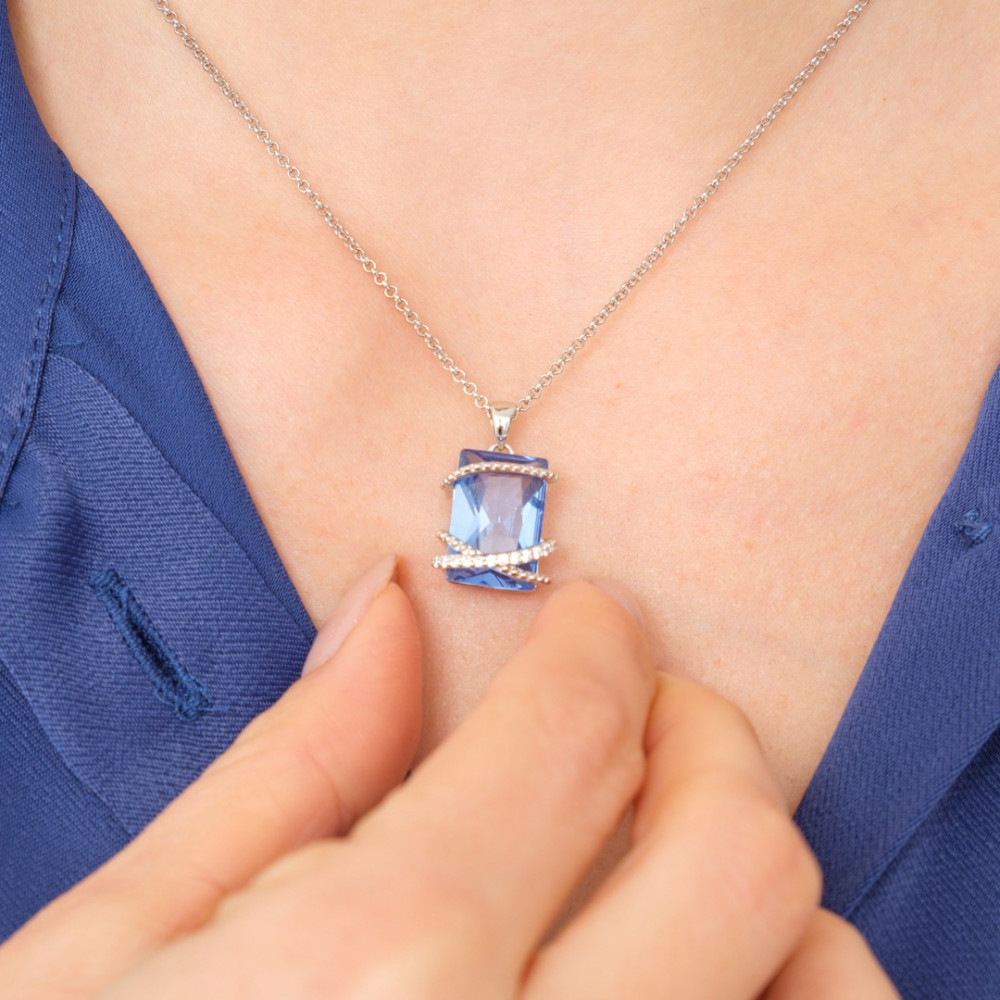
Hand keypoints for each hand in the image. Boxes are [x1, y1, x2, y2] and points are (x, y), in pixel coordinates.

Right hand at [0, 564, 896, 997]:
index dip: (598, 643)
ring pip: (825, 995)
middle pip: (736, 853)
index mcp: (375, 975)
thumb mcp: (121, 946)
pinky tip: (693, 980)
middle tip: (645, 713)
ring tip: (679, 862)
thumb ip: (292, 764)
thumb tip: (389, 615)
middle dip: (702, 738)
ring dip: (777, 899)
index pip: (572, 734)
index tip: (594, 619)